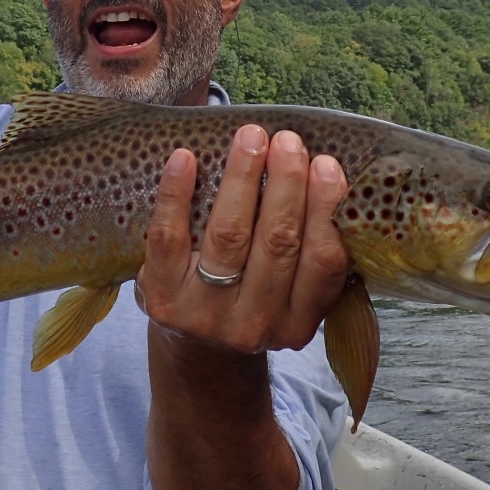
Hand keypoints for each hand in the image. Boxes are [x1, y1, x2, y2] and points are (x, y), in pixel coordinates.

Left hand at [136, 124, 349, 355]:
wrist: (197, 350)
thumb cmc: (254, 299)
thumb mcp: (292, 295)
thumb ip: (311, 251)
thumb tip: (327, 171)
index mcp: (299, 323)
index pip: (323, 262)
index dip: (326, 209)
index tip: (326, 163)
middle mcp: (255, 325)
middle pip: (277, 242)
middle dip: (286, 184)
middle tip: (287, 141)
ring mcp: (206, 316)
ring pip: (228, 235)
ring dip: (241, 178)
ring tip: (250, 139)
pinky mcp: (163, 301)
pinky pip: (168, 238)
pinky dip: (176, 194)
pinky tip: (185, 158)